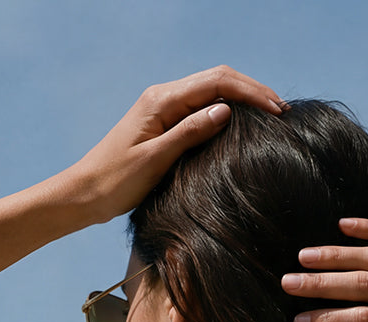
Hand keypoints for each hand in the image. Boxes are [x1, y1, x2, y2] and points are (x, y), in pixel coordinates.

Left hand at [71, 66, 285, 224]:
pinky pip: (200, 110)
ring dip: (242, 100)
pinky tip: (241, 126)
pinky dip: (226, 112)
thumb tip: (225, 111)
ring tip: (270, 116)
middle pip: (217, 80)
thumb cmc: (115, 182)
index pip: (216, 83)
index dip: (250, 93)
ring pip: (211, 93)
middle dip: (252, 92)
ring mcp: (163, 110)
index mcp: (161, 101)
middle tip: (282, 111)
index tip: (277, 111)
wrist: (85, 195)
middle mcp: (163, 98)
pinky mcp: (163, 125)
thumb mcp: (155, 160)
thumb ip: (190, 133)